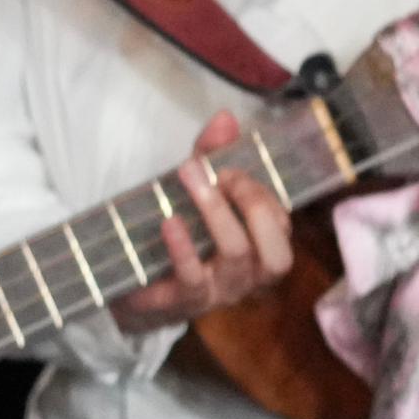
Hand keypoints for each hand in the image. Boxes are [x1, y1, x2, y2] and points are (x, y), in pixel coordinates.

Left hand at [107, 115, 295, 329]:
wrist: (136, 283)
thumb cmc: (182, 234)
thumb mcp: (199, 189)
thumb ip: (213, 155)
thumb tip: (224, 118)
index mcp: (261, 251)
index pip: (282, 226)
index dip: (263, 193)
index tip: (230, 168)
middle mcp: (250, 277)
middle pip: (278, 254)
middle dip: (255, 205)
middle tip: (224, 176)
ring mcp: (220, 291)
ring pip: (238, 255)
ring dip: (217, 212)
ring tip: (191, 178)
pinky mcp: (183, 300)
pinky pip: (193, 277)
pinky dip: (184, 247)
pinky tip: (170, 222)